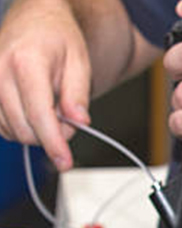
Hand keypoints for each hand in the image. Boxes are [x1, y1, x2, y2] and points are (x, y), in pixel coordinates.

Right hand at [0, 0, 91, 169]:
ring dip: (34, 131)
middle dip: (51, 135)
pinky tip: (33, 113)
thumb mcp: (80, 62)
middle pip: (23, 128)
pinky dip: (19, 127)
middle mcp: (0, 72)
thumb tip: (78, 122)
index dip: (54, 143)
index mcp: (27, 63)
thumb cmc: (58, 38)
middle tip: (69, 120)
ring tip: (51, 109)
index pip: (39, 115)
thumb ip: (78, 94)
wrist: (35, 19)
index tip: (65, 162)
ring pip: (9, 130)